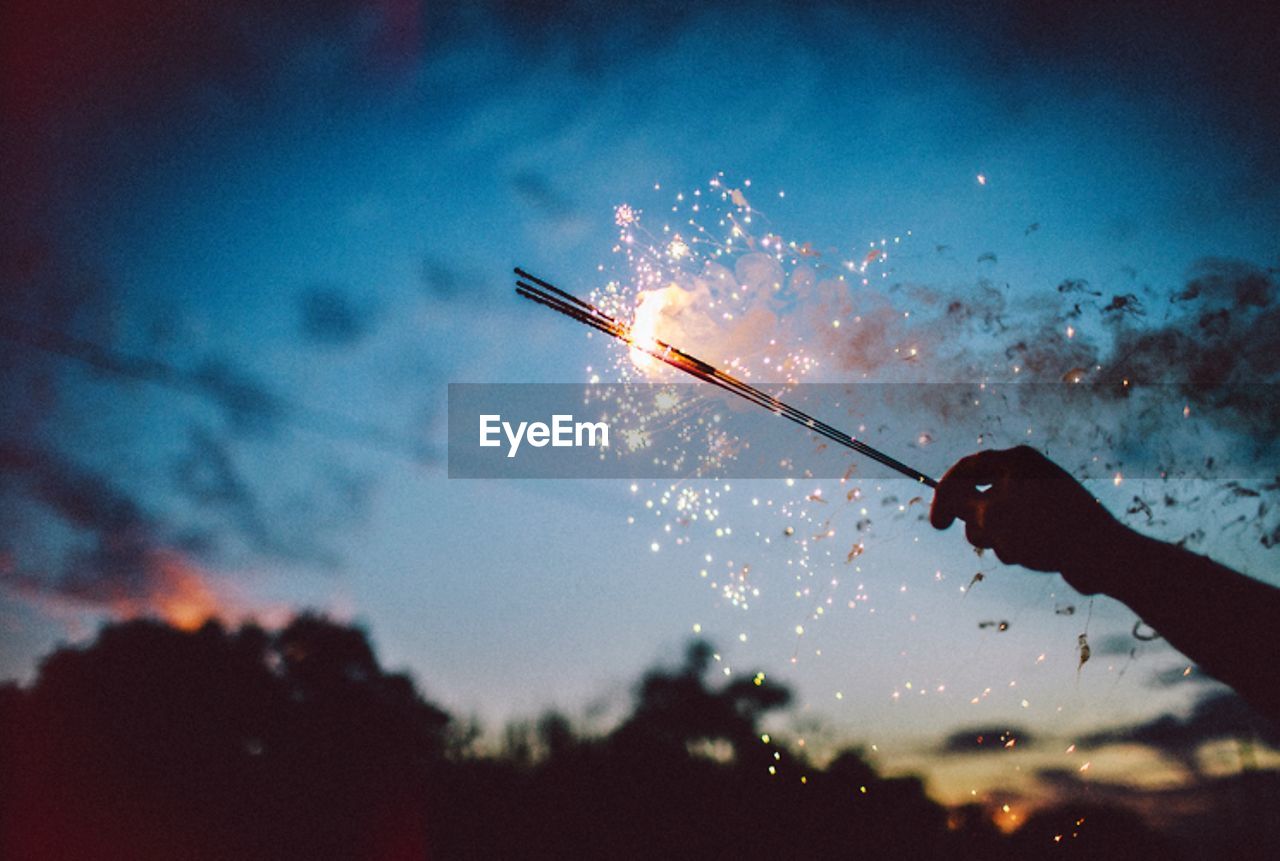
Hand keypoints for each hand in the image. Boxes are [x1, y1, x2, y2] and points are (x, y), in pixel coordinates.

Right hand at [929, 446, 1125, 593]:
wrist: (1100, 555)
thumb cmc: (1043, 529)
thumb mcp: (990, 514)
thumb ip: (959, 502)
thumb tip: (945, 496)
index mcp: (1015, 460)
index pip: (966, 469)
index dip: (944, 496)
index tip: (938, 526)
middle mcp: (1027, 474)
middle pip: (979, 496)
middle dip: (977, 524)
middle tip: (986, 540)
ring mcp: (1039, 498)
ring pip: (996, 518)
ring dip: (997, 539)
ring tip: (1016, 549)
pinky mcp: (1049, 522)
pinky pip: (1017, 531)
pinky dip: (1015, 545)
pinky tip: (1032, 556)